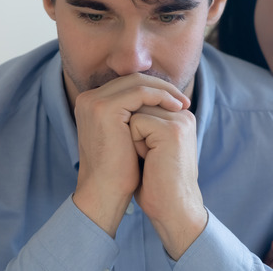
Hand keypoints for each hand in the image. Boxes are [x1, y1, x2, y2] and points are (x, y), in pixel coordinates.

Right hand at [72, 73, 189, 237]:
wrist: (105, 192)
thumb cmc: (119, 170)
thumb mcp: (126, 136)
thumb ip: (133, 116)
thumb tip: (160, 103)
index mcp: (91, 103)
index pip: (127, 85)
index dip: (154, 89)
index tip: (176, 101)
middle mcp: (88, 98)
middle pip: (132, 79)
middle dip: (162, 87)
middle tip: (184, 101)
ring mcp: (94, 101)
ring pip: (138, 82)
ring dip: (165, 91)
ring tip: (183, 104)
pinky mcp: (104, 108)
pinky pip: (140, 92)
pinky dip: (161, 96)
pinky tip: (176, 107)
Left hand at [131, 105, 205, 259]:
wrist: (171, 208)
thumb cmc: (156, 183)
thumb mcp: (149, 146)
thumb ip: (143, 124)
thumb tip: (119, 109)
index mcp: (180, 117)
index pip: (142, 103)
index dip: (134, 130)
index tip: (150, 154)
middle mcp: (183, 115)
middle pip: (137, 104)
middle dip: (133, 131)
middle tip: (150, 158)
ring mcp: (179, 120)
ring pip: (134, 112)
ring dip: (132, 137)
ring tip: (150, 158)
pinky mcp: (171, 129)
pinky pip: (135, 122)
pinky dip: (134, 143)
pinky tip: (149, 159)